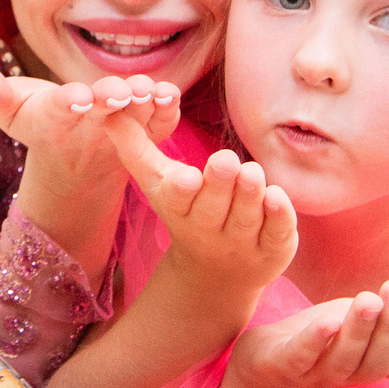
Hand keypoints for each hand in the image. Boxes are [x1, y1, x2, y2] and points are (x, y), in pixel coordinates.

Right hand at [0, 68, 178, 194]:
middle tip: (119, 92)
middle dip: (109, 101)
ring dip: (144, 105)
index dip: (68, 102)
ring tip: (150, 89)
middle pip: (101, 114)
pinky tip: (171, 94)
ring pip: (135, 119)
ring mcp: (121, 134)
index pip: (60, 110)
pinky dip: (167, 112)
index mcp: (54, 120)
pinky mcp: (146, 134)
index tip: (76, 96)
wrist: (74, 162)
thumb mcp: (11, 110)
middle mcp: (89, 130)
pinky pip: (160, 125)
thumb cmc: (38, 120)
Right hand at [105, 118, 296, 296]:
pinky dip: (279, 215)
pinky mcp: (273, 249)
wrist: (217, 275)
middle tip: (225, 159)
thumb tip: (109, 112)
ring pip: (246, 218)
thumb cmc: (187, 211)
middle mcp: (208, 230)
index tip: (185, 176)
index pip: (177, 200)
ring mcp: (242, 243)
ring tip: (252, 172)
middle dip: (219, 184)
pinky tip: (277, 195)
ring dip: (249, 194)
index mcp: (178, 210)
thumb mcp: (158, 183)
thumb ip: (135, 148)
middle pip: (213, 208)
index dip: (182, 190)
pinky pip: (278, 232)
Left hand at [227, 276, 388, 387]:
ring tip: (369, 300)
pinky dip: (316, 341)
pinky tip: (328, 321)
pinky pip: (302, 357)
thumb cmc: (323, 338)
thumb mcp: (358, 318)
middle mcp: (350, 375)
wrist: (265, 366)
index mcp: (374, 363)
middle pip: (379, 361)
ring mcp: (317, 374)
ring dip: (359, 330)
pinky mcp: (284, 367)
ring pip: (344, 359)